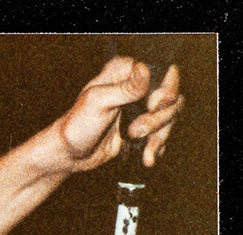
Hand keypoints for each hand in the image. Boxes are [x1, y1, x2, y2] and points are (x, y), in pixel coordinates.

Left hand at [54, 56, 183, 171]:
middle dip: (158, 118)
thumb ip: (124, 88)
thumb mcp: (98, 102)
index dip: (164, 90)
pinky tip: (146, 156)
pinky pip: (165, 132)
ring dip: (158, 134)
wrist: (70, 154)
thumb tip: (144, 69)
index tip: (150, 106)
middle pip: (172, 96)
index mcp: (124, 72)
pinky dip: (157, 146)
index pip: (164, 71)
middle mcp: (137, 86)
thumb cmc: (77, 126)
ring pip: (171, 115)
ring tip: (133, 140)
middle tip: (134, 130)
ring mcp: (143, 106)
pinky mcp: (146, 125)